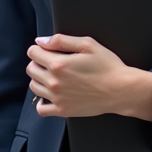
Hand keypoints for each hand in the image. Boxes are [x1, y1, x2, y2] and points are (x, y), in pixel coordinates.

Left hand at [26, 34, 151, 121]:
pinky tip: (50, 95)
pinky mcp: (63, 110)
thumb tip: (41, 41)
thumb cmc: (108, 66)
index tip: (47, 50)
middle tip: (52, 61)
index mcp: (59, 64)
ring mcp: (58, 98)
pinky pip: (41, 109)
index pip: (33, 53)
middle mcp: (54, 82)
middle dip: (38, 62)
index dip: (39, 48)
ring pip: (33, 86)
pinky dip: (42, 102)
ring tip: (53, 76)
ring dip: (39, 79)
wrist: (121, 90)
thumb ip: (61, 40)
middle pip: (31, 69)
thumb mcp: (87, 44)